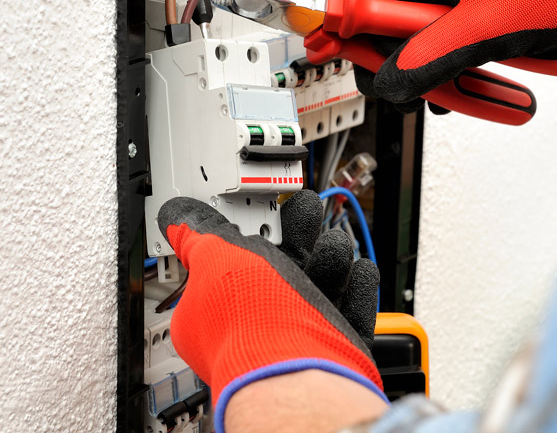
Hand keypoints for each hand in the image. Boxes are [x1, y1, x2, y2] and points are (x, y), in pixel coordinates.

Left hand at [157, 191, 384, 430]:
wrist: (301, 368)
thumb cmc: (253, 321)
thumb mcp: (213, 258)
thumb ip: (198, 234)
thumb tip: (176, 217)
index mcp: (216, 311)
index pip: (227, 266)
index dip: (242, 235)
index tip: (255, 215)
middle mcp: (256, 325)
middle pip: (280, 269)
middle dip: (297, 236)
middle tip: (303, 212)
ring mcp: (297, 337)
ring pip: (318, 285)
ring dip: (329, 259)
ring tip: (331, 247)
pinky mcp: (335, 346)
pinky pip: (350, 308)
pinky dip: (356, 287)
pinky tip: (356, 270)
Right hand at [355, 0, 556, 103]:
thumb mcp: (485, 27)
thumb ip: (431, 57)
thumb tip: (391, 80)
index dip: (351, 33)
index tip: (344, 62)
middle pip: (402, 23)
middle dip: (418, 64)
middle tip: (429, 93)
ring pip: (440, 33)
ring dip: (457, 65)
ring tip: (487, 87)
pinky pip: (470, 31)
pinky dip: (480, 56)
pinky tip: (504, 77)